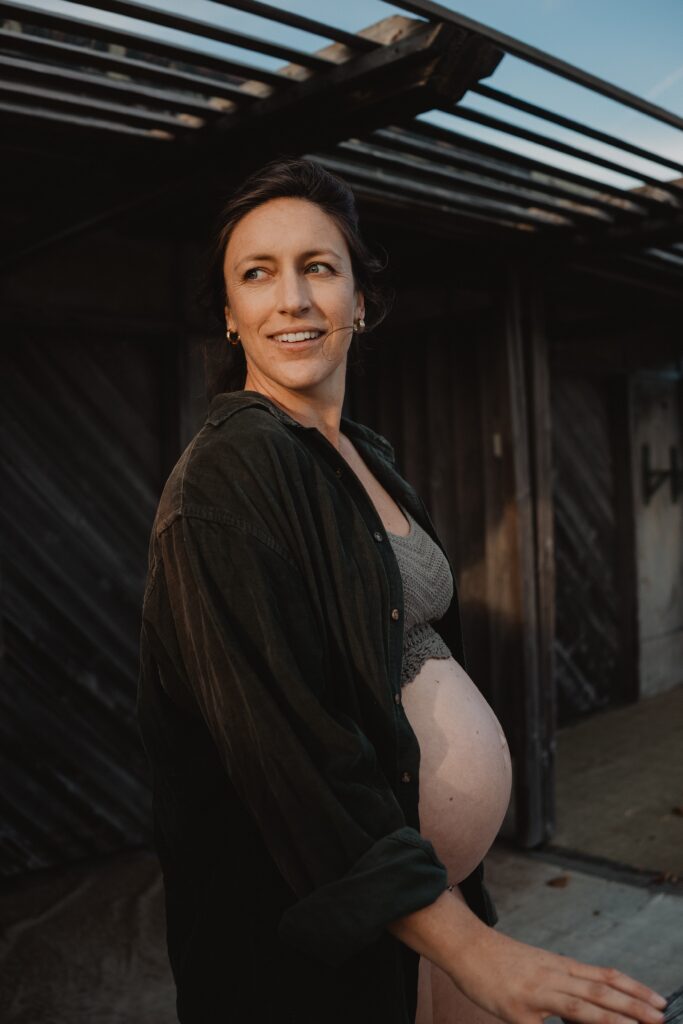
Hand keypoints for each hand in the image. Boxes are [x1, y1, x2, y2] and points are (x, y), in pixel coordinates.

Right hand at [448, 925, 667, 1023]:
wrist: (465, 945)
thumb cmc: (499, 959)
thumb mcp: (536, 965)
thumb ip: (560, 982)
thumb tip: (586, 1001)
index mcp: (559, 966)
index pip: (605, 976)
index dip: (634, 989)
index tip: (658, 1000)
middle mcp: (553, 976)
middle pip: (601, 990)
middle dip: (634, 1006)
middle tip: (661, 1017)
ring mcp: (536, 993)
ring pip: (581, 1006)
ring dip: (612, 1019)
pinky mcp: (517, 1010)